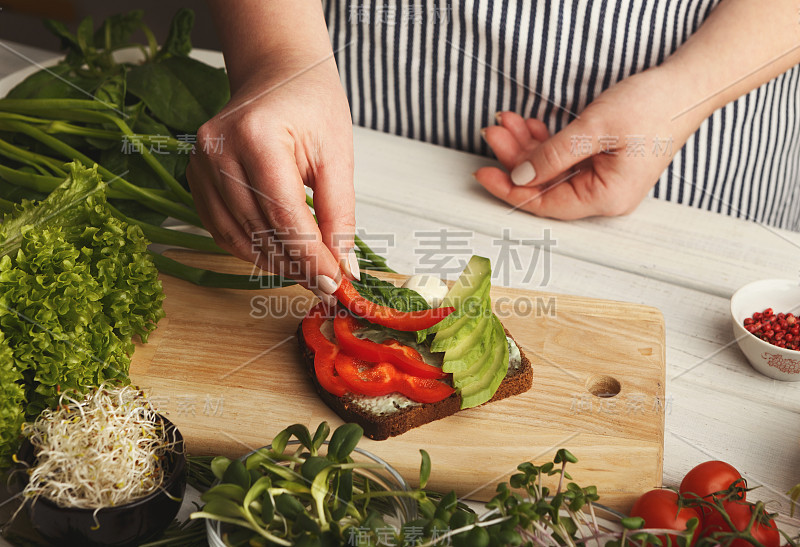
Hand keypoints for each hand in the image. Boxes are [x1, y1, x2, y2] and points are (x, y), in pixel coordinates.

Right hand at [186, 59, 356, 300]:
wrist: (278, 74)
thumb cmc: (311, 104)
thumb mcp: (338, 156)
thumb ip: (340, 214)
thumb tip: (344, 269)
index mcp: (257, 137)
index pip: (285, 216)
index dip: (311, 257)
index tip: (334, 283)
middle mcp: (218, 150)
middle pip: (259, 230)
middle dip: (297, 265)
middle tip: (326, 285)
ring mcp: (200, 163)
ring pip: (237, 237)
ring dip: (274, 263)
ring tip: (307, 273)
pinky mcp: (195, 175)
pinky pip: (221, 229)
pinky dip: (251, 249)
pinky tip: (279, 256)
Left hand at [476, 67, 702, 218]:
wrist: (687, 86)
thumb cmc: (652, 106)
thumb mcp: (592, 129)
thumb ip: (552, 156)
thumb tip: (518, 176)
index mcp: (606, 197)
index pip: (544, 203)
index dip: (509, 189)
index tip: (482, 173)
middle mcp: (605, 196)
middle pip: (544, 186)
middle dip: (515, 158)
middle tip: (492, 131)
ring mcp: (604, 181)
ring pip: (551, 170)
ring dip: (527, 146)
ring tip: (506, 121)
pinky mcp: (603, 164)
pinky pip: (564, 160)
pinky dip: (545, 143)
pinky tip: (528, 125)